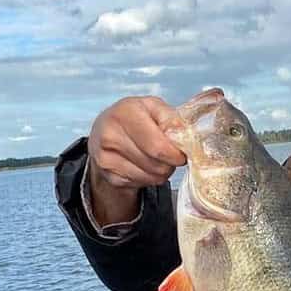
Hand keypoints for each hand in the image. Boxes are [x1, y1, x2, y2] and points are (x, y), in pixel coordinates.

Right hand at [86, 96, 187, 225]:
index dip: (175, 154)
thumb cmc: (134, 117)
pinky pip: (142, 183)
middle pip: (156, 164)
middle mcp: (110, 135)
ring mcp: (106, 158)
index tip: (181, 153)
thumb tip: (186, 136)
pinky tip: (144, 165)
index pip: (158, 146)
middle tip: (170, 155)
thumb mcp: (154, 108)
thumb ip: (172, 119)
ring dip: (162, 171)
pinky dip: (149, 177)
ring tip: (156, 158)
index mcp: (125, 113)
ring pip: (152, 176)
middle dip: (170, 163)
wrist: (104, 131)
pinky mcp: (109, 176)